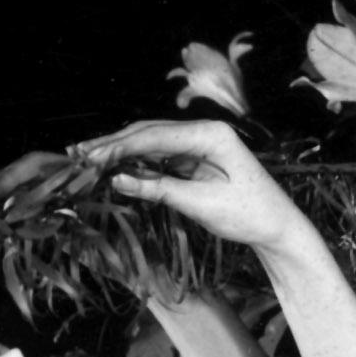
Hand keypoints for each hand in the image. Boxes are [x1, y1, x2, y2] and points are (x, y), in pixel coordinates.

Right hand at [78, 121, 306, 256]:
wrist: (278, 225)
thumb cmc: (249, 215)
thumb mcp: (203, 205)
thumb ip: (161, 190)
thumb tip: (120, 181)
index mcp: (210, 134)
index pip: (154, 136)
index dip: (119, 147)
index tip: (90, 158)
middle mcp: (204, 131)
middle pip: (149, 132)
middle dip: (112, 144)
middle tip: (77, 154)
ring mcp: (199, 143)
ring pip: (151, 142)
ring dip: (120, 151)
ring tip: (87, 159)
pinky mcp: (196, 159)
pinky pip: (160, 157)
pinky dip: (136, 163)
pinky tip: (113, 168)